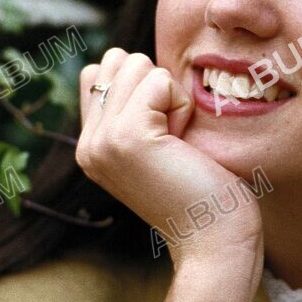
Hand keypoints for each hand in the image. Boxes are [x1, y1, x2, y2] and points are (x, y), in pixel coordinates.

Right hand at [76, 49, 263, 267]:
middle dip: (157, 87)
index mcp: (90, 147)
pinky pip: (159, 81)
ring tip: (178, 144)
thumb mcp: (158, 144)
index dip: (142, 87)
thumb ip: (135, 109)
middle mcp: (87, 145)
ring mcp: (101, 141)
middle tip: (173, 140)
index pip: (98, 72)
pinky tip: (183, 146)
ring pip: (138, 64)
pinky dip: (182, 105)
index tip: (162, 135)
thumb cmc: (204, 192)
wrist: (215, 241)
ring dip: (172, 96)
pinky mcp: (126, 137)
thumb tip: (130, 61)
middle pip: (118, 60)